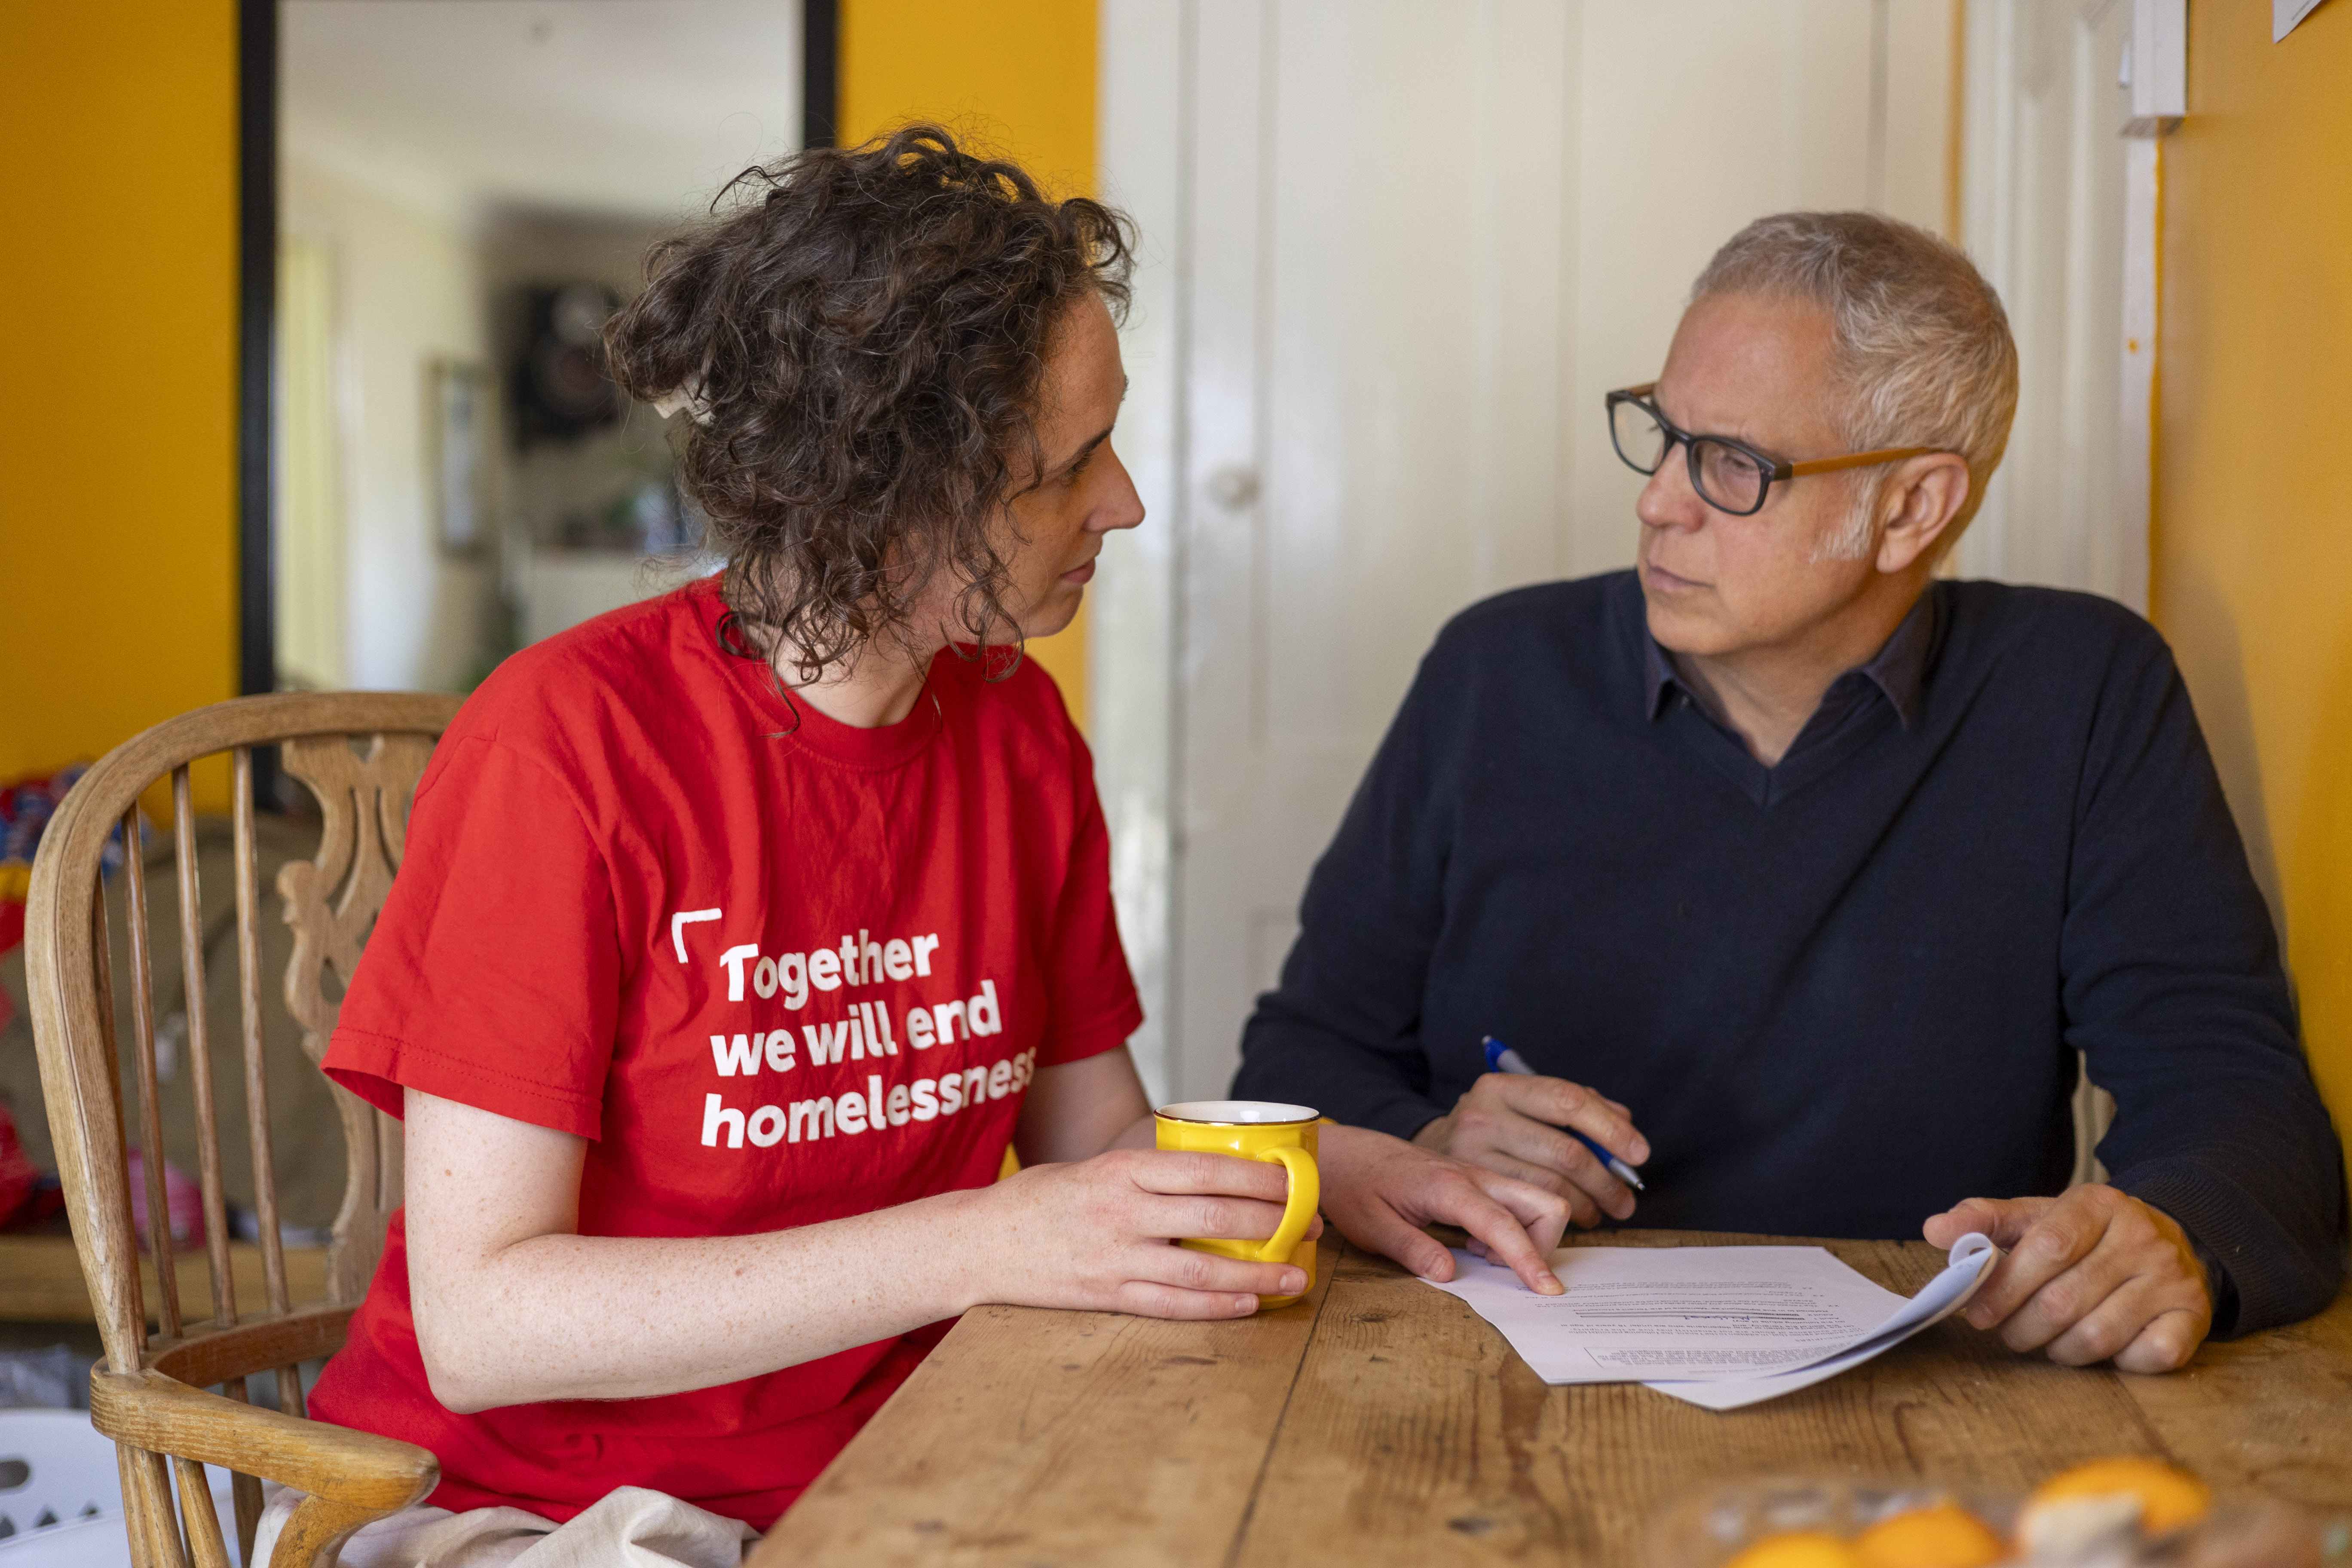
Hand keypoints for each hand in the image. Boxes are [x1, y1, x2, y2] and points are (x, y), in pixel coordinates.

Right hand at [969, 1148, 1315, 1318]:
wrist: (979, 1242)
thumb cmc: (1040, 1199)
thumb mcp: (1093, 1167)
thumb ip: (1146, 1173)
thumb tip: (1213, 1173)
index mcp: (1122, 1171)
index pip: (1206, 1171)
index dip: (1259, 1179)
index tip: (1295, 1183)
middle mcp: (1122, 1213)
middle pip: (1215, 1220)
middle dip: (1273, 1224)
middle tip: (1311, 1226)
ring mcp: (1114, 1258)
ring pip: (1201, 1271)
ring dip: (1257, 1275)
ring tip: (1296, 1276)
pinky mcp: (1105, 1296)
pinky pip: (1170, 1305)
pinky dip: (1215, 1308)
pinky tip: (1249, 1306)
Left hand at [1320, 1125, 1571, 1294]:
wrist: (1347, 1152)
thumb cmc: (1356, 1187)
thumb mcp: (1372, 1226)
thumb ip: (1411, 1249)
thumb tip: (1449, 1274)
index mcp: (1447, 1187)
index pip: (1503, 1224)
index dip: (1529, 1258)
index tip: (1548, 1289)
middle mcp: (1473, 1176)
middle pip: (1544, 1203)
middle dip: (1546, 1244)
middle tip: (1508, 1271)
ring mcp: (1480, 1176)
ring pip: (1537, 1201)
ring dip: (1530, 1237)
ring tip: (1483, 1256)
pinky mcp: (1478, 1181)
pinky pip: (1518, 1203)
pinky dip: (1516, 1229)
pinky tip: (1478, 1243)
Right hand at [1411, 1072, 1649, 1225]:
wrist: (1420, 1154)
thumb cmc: (1490, 1129)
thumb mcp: (1522, 1105)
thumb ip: (1572, 1108)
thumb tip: (1624, 1123)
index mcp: (1501, 1087)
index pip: (1567, 1100)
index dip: (1610, 1128)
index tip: (1638, 1154)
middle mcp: (1482, 1115)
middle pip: (1565, 1151)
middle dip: (1606, 1181)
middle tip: (1625, 1201)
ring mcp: (1470, 1155)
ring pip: (1550, 1187)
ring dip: (1587, 1205)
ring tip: (1600, 1212)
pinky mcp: (1467, 1193)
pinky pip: (1529, 1211)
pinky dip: (1559, 1219)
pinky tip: (1569, 1219)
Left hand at [1923, 1186, 2212, 1372]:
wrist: (2170, 1242)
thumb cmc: (2088, 1236)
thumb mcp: (2038, 1216)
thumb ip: (1987, 1221)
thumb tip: (1936, 1229)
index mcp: (2098, 1203)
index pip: (2046, 1247)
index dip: (2003, 1286)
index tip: (1976, 1311)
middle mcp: (2142, 1237)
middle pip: (2063, 1299)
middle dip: (2021, 1327)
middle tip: (2007, 1332)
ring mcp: (2173, 1278)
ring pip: (2097, 1336)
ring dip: (2059, 1349)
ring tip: (2046, 1339)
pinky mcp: (2194, 1317)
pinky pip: (2146, 1357)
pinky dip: (2116, 1363)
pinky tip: (2101, 1347)